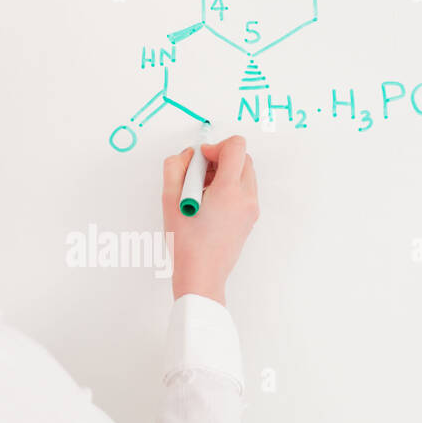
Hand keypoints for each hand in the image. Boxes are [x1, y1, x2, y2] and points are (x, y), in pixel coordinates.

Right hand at [162, 134, 259, 304]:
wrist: (201, 276)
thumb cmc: (186, 244)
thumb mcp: (169, 200)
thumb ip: (174, 167)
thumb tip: (187, 155)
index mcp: (229, 190)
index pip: (236, 146)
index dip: (215, 146)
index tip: (200, 159)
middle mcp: (246, 197)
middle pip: (243, 158)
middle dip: (220, 159)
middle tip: (197, 175)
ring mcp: (251, 209)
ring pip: (245, 173)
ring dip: (225, 173)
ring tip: (201, 192)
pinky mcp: (250, 218)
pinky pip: (244, 190)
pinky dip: (229, 187)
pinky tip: (209, 204)